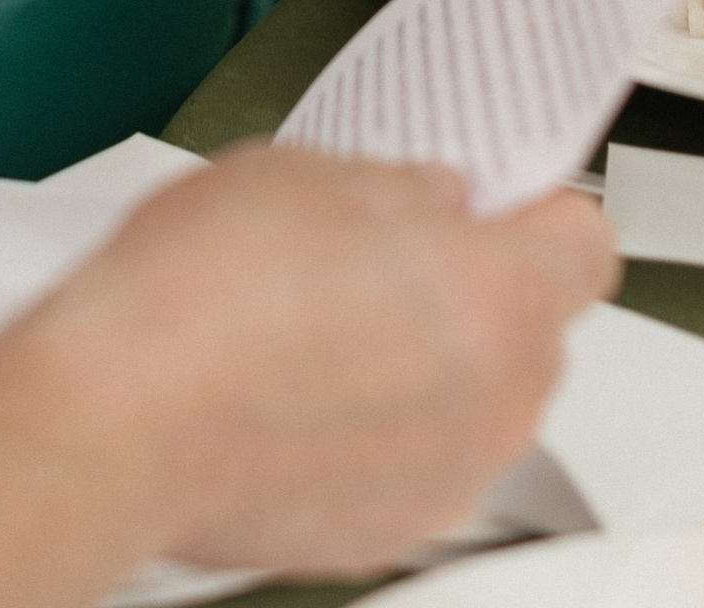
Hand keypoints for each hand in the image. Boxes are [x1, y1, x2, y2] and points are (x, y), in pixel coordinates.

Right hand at [0, 147, 614, 583]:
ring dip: (426, 361)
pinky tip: (297, 385)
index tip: (492, 195)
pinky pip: (416, 460)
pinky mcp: (385, 533)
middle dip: (473, 285)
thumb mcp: (306, 171)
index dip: (534, 207)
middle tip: (384, 247)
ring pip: (473, 400)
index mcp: (497, 299)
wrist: (118, 421)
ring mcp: (443, 482)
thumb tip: (425, 199)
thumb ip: (400, 187)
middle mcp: (494, 405)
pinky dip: (377, 428)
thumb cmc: (200, 297)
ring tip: (321, 319)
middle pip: (532, 328)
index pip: (586, 240)